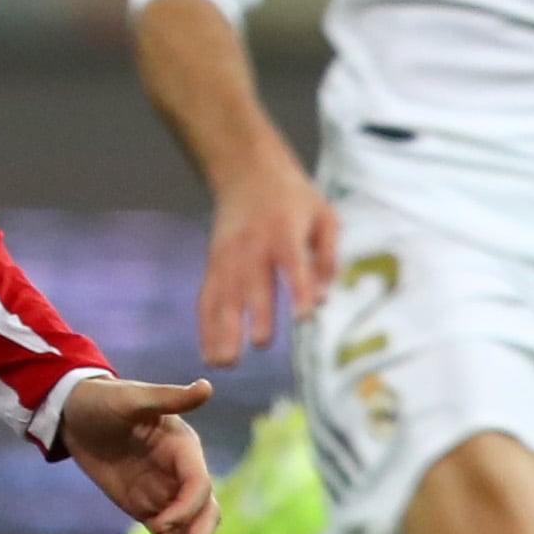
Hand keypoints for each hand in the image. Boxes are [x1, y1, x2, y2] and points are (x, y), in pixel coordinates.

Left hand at [63, 374, 218, 533]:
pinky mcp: (146, 507)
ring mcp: (165, 492)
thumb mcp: (132, 397)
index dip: (187, 507)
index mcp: (185, 447)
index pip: (199, 483)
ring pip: (190, 528)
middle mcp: (181, 472)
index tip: (162, 524)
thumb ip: (169, 399)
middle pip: (204, 512)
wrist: (74, 413)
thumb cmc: (104, 399)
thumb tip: (207, 387)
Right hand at [197, 152, 338, 365]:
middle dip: (255, 312)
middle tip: (261, 343)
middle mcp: (253, 246)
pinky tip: (209, 355)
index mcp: (286, 232)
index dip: (299, 290)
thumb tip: (325, 300)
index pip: (294, 264)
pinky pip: (207, 299)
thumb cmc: (294, 199)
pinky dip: (206, 327)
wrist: (246, 171)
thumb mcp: (323, 216)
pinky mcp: (213, 265)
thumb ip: (328, 257)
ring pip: (223, 296)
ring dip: (222, 329)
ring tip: (225, 363)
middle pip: (253, 283)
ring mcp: (228, 257)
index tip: (304, 318)